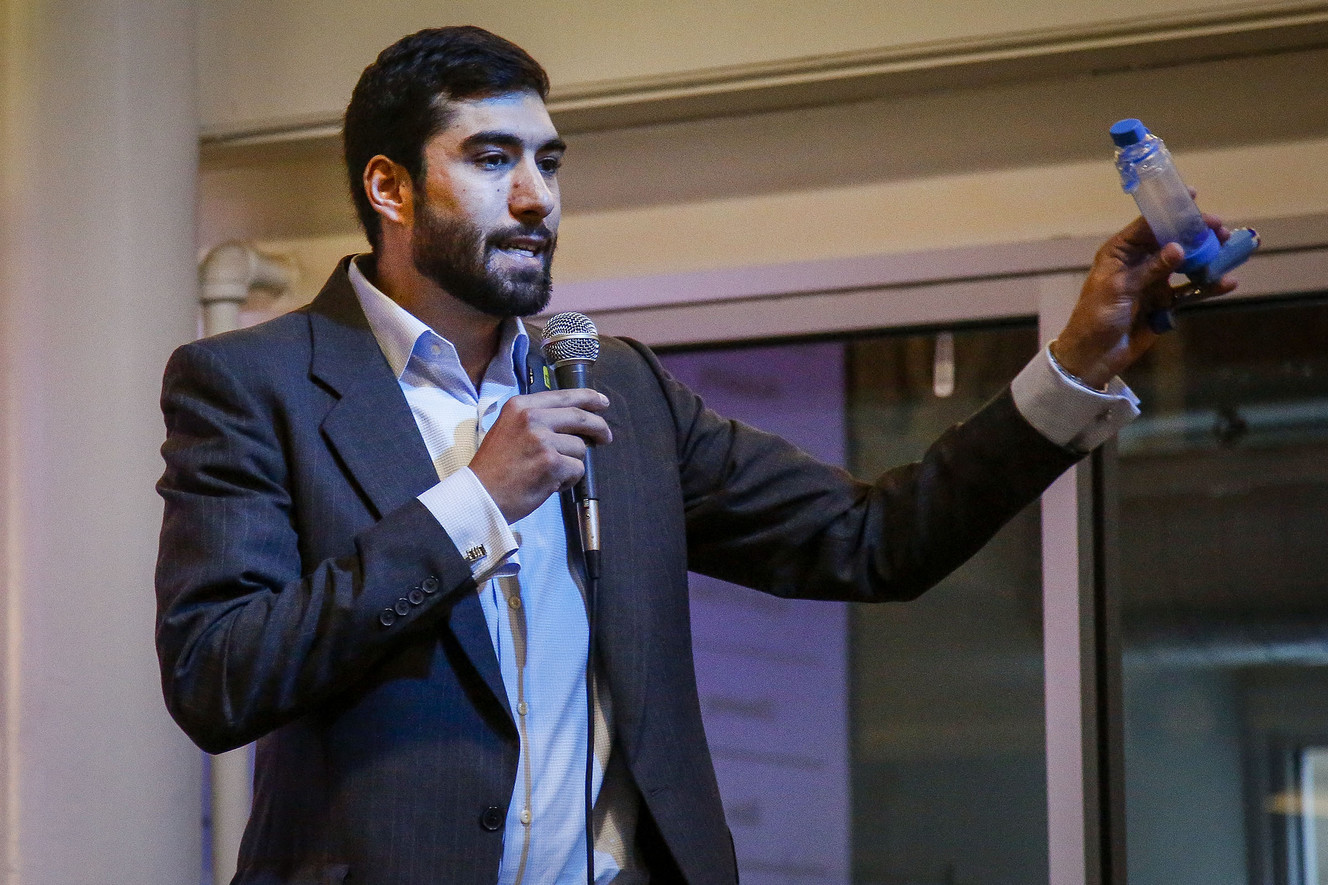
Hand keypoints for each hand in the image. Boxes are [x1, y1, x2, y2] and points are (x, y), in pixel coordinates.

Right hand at [469, 389, 612, 522]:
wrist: (480, 495)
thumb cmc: (494, 467)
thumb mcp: (508, 428)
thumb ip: (536, 419)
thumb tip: (572, 420)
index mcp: (521, 406)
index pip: (564, 396)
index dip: (588, 398)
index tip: (602, 402)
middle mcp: (532, 418)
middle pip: (580, 417)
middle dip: (598, 427)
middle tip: (605, 437)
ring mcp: (543, 441)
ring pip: (580, 448)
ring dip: (572, 462)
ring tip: (551, 472)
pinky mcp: (552, 463)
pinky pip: (577, 469)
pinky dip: (569, 480)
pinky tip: (550, 484)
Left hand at [1051, 213, 1236, 388]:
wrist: (1094, 355)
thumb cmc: (1097, 317)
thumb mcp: (1120, 289)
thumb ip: (1151, 268)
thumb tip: (1179, 248)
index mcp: (1119, 253)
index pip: (1146, 225)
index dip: (1169, 211)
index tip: (1193, 197)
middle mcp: (1138, 263)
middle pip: (1171, 241)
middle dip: (1196, 234)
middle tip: (1220, 229)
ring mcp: (1153, 282)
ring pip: (1185, 263)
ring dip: (1207, 257)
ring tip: (1229, 250)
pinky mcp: (1164, 303)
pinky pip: (1190, 291)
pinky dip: (1208, 286)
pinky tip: (1228, 282)